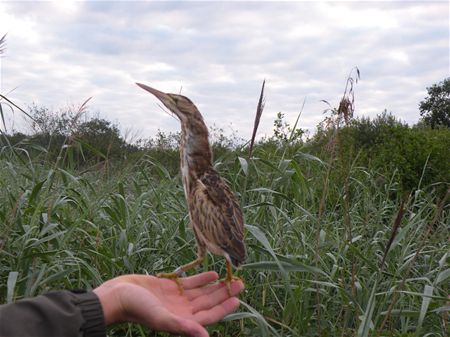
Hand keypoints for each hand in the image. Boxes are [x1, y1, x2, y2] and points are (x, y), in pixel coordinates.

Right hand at [93, 272, 243, 336]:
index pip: (209, 316)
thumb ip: (184, 327)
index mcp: (182, 321)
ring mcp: (177, 298)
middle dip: (224, 294)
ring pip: (202, 292)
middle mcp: (182, 311)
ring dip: (216, 286)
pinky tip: (213, 274)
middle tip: (240, 283)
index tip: (238, 298)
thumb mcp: (162, 319)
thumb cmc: (138, 308)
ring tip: (230, 278)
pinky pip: (191, 283)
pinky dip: (202, 279)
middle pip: (209, 303)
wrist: (118, 295)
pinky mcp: (171, 287)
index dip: (224, 308)